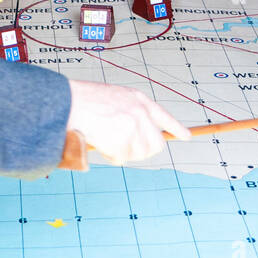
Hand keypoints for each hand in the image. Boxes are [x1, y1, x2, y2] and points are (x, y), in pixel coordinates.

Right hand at [66, 80, 189, 164]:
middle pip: (155, 145)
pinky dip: (110, 155)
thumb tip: (138, 138)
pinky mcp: (124, 140)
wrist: (70, 103)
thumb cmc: (84, 101)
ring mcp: (134, 127)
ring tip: (106, 140)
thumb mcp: (114, 99)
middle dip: (143, 151)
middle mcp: (141, 113)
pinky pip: (121, 158)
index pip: (163, 117)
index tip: (187, 136)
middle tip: (125, 149)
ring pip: (139, 153)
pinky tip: (100, 142)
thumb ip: (128, 113)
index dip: (176, 128)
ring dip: (123, 153)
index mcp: (138, 100)